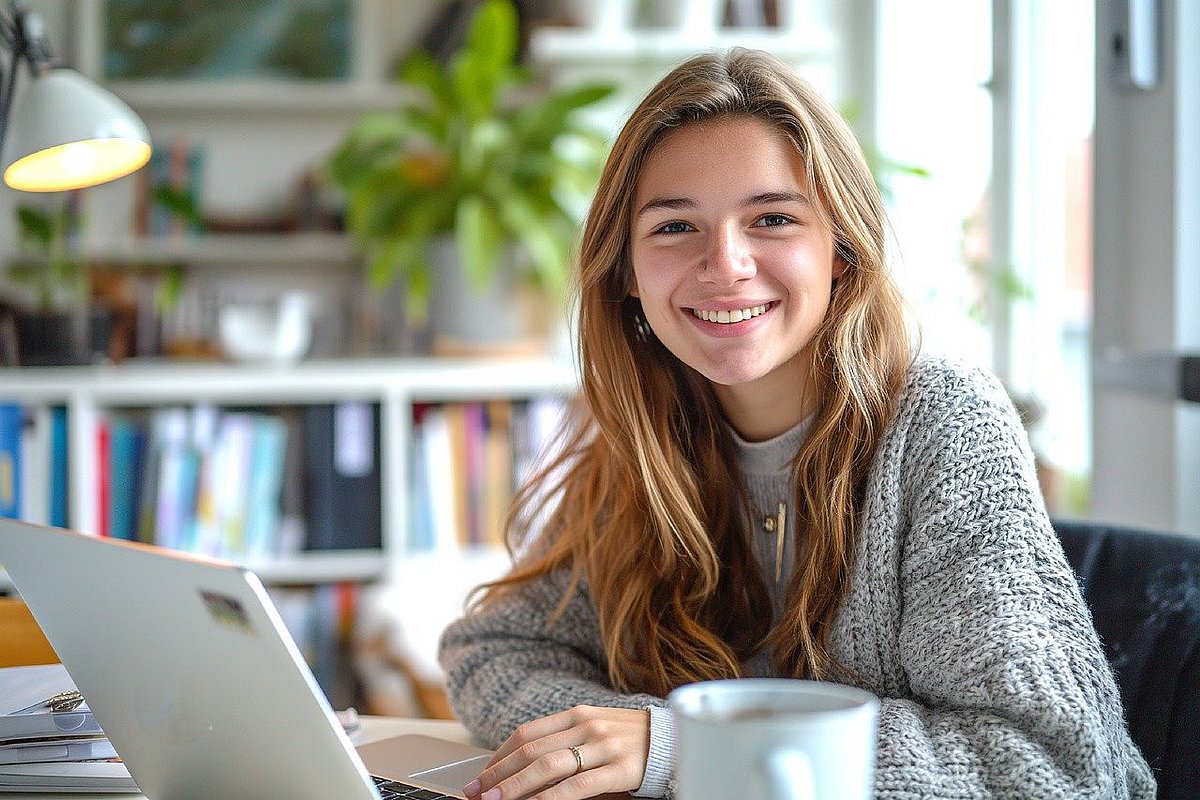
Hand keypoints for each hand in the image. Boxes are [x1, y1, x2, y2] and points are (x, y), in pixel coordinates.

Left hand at [462, 705, 648, 799]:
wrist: (678, 740)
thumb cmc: (632, 740)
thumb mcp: (596, 732)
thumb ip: (565, 742)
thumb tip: (524, 768)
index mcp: (577, 714)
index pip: (526, 734)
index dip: (499, 756)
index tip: (481, 775)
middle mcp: (586, 726)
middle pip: (531, 750)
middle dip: (498, 774)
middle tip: (477, 793)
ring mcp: (603, 745)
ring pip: (548, 767)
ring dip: (515, 787)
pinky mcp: (619, 768)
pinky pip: (577, 786)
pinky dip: (550, 798)